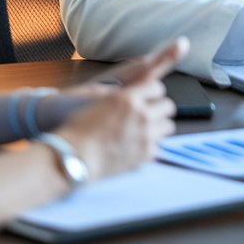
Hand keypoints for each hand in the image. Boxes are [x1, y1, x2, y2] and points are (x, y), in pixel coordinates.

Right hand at [54, 37, 185, 180]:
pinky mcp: (146, 154)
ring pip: (169, 126)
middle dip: (159, 109)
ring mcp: (146, 135)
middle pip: (168, 105)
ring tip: (144, 131)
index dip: (153, 92)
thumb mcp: (98, 100)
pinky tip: (136, 147)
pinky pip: (159, 147)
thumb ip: (121, 96)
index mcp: (127, 97)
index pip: (157, 86)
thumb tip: (134, 95)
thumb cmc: (78, 130)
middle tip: (148, 115)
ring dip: (158, 127)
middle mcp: (141, 114)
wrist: (74, 157)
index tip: (149, 97)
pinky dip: (150, 147)